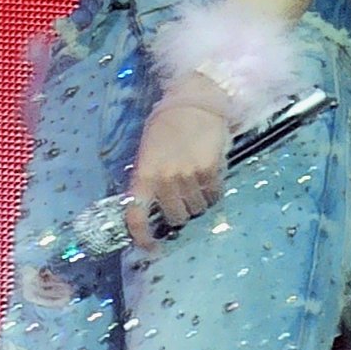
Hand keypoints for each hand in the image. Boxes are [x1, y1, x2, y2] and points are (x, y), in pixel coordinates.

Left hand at [125, 80, 232, 250]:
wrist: (194, 101)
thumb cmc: (167, 126)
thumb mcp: (148, 152)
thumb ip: (149, 180)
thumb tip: (154, 208)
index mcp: (143, 175)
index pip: (136, 215)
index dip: (142, 237)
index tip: (151, 248)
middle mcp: (164, 179)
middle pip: (176, 217)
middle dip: (181, 212)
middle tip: (184, 197)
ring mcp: (188, 176)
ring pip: (197, 208)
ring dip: (199, 201)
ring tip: (198, 180)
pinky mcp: (210, 171)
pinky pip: (214, 196)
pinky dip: (214, 191)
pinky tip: (211, 175)